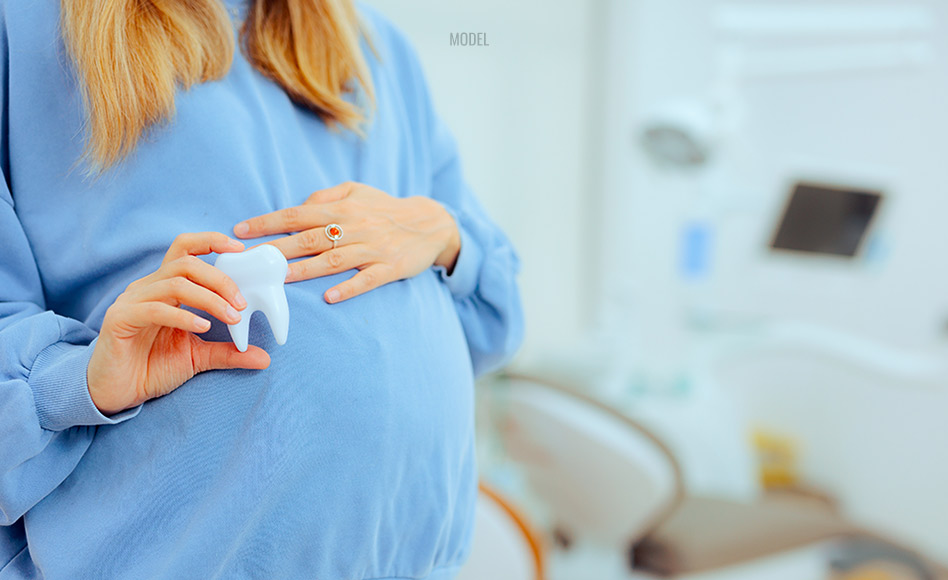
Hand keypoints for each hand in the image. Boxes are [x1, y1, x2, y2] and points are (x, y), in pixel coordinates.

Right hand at [87, 232, 269, 414]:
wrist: (116, 394)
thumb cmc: (152, 368)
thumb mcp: (198, 358)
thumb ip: (228, 352)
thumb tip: (264, 358)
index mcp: (165, 287)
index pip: (185, 249)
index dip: (212, 241)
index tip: (240, 250)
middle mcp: (147, 287)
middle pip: (186, 264)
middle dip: (220, 279)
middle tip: (242, 303)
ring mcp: (132, 301)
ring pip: (175, 284)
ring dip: (209, 299)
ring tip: (231, 317)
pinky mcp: (120, 320)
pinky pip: (154, 309)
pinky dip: (183, 316)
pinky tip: (202, 328)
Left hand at [233, 182, 460, 302]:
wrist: (430, 223)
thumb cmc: (385, 208)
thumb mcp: (356, 191)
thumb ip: (325, 196)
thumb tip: (298, 207)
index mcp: (342, 208)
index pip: (297, 214)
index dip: (268, 222)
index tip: (241, 231)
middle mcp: (355, 227)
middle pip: (309, 238)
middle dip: (277, 248)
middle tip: (251, 260)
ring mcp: (372, 249)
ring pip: (334, 260)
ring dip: (305, 269)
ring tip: (280, 278)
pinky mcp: (389, 268)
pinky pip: (367, 280)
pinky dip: (348, 288)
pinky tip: (329, 297)